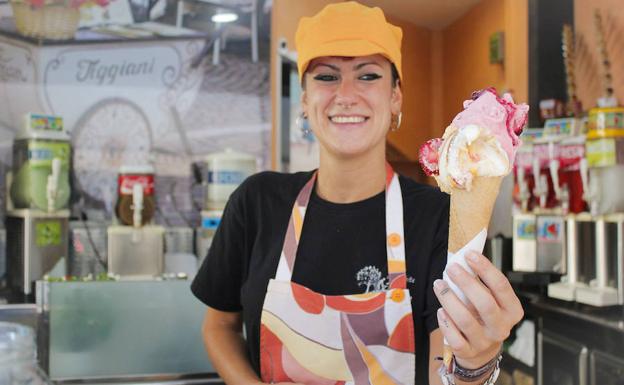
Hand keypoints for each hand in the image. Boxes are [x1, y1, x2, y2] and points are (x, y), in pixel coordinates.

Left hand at [433, 250, 523, 368]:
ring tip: (438, 285)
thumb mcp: (489, 299)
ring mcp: (485, 341)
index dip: (485, 268)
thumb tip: (463, 255)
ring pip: (465, 320)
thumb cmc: (483, 315)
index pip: (501, 286)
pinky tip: (440, 311)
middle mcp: (501, 327)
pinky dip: (446, 323)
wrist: (482, 350)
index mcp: (512, 310)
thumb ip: (480, 281)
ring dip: (449, 299)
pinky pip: (455, 338)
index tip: (470, 254)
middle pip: (485, 303)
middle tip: (451, 268)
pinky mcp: (468, 352)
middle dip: (466, 283)